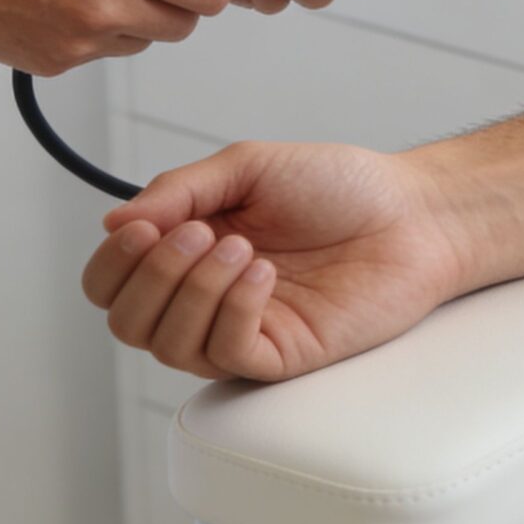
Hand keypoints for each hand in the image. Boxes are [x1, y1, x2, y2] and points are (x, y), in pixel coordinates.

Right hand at [79, 142, 469, 380]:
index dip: (113, 262)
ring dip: (193, 291)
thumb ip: (178, 191)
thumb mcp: (247, 167)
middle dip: (151, 277)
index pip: (112, 282)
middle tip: (197, 234)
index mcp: (188, 251)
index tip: (142, 228)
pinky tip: (265, 274)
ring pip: (168, 345)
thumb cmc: (339, 187)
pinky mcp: (280, 357)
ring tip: (242, 247)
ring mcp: (241, 330)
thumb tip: (114, 224)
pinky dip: (233, 310)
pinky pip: (226, 354)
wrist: (412, 213)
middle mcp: (205, 297)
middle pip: (126, 322)